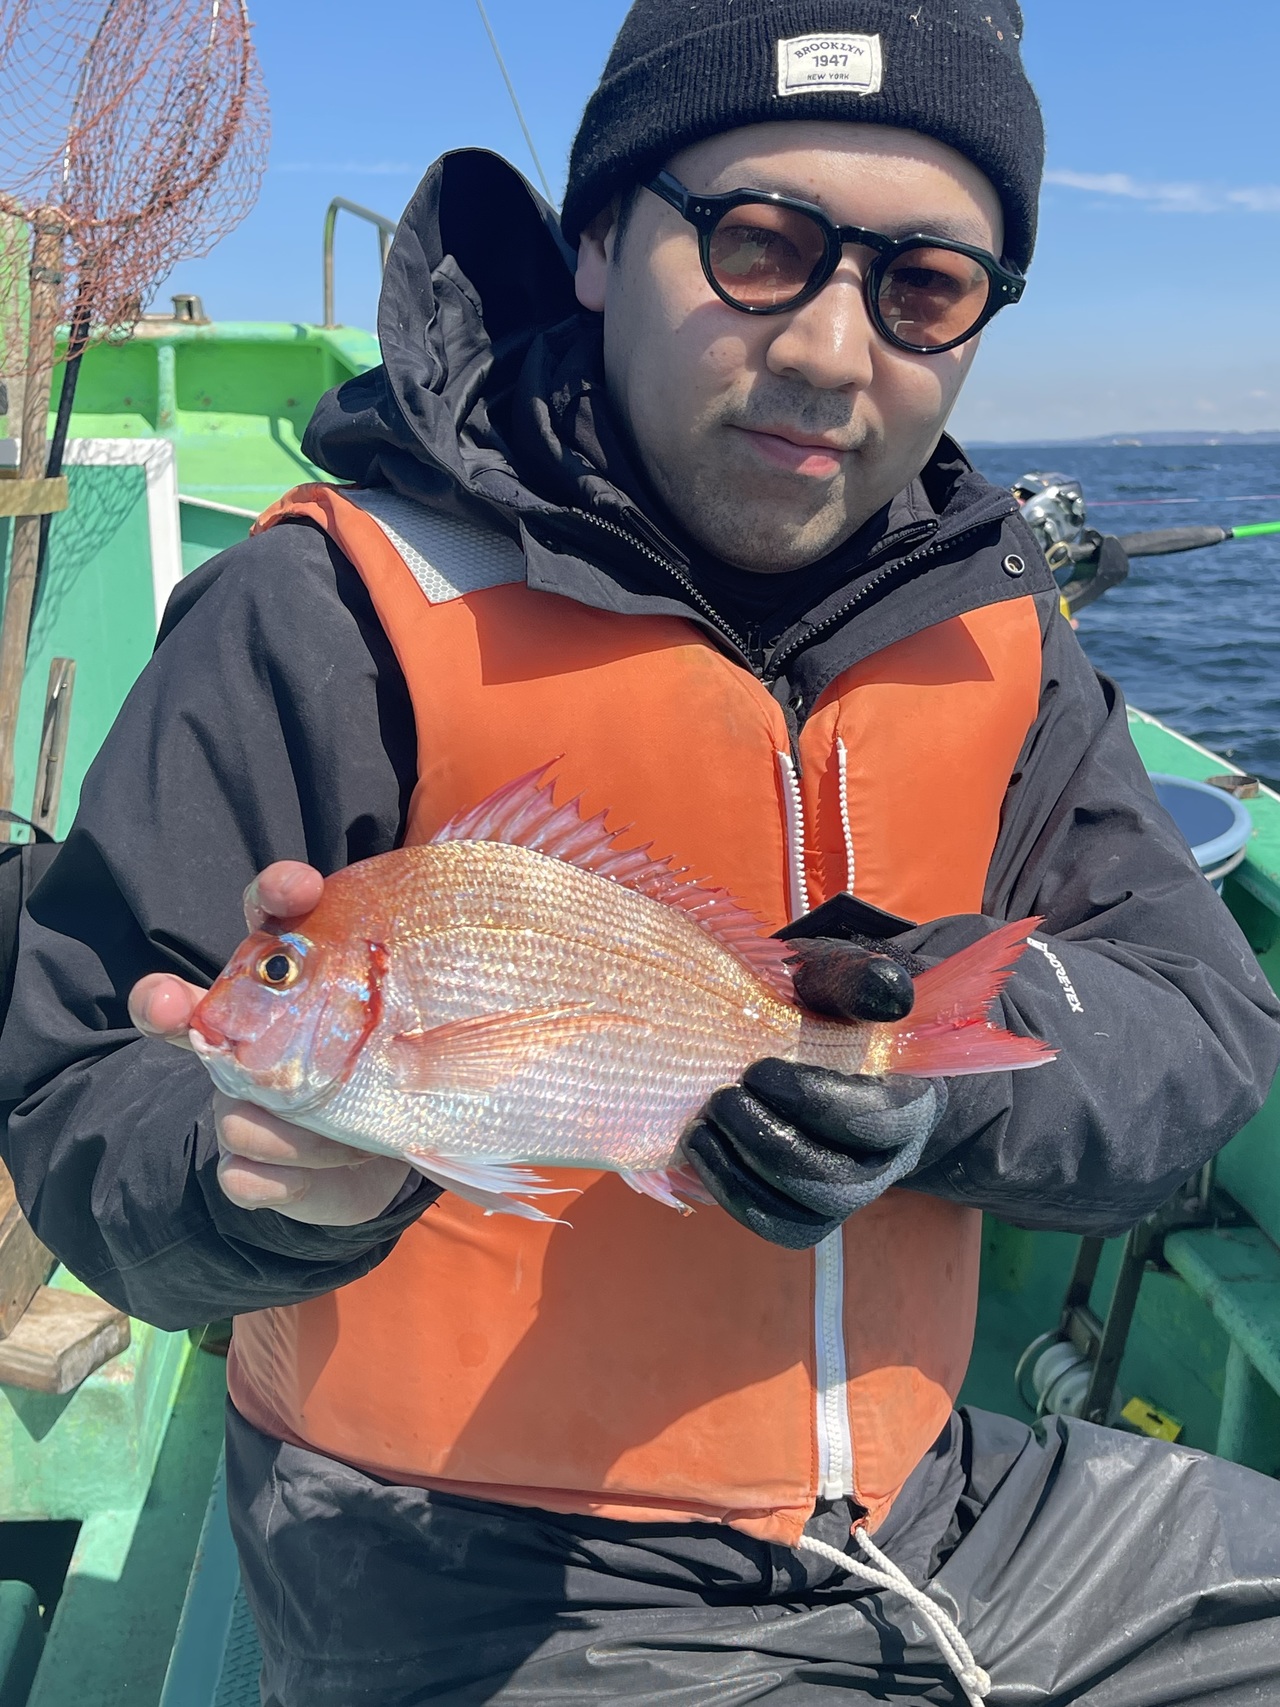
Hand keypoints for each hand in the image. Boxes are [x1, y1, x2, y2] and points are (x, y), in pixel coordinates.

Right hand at [128, 862, 411, 1225]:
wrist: (389, 1163)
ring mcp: (237, 1101)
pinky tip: (317, 1174)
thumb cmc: (401, 1071)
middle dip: (165, 1002)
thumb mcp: (419, 1033)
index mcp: (296, 982)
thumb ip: (413, 1006)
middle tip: (166, 1001)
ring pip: (238, 1114)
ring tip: (357, 1141)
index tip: (299, 886)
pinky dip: (289, 1178)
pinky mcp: (245, 1166)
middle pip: (189, 1010)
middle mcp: (249, 1036)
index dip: (274, 895)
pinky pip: (243, 1173)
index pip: (270, 919)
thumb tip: (439, 991)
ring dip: (302, 1134)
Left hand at [683, 939, 944, 1248]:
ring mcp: (846, 1194)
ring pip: (801, 1214)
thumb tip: (888, 996)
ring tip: (701, 1126)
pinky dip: (731, 1193)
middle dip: (769, 1143)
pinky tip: (700, 1150)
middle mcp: (884, 1163)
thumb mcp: (845, 979)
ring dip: (742, 1174)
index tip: (758, 1069)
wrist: (821, 1037)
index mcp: (909, 1105)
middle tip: (722, 1098)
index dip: (814, 1102)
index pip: (875, 1122)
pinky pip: (774, 1223)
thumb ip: (861, 980)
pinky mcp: (808, 1210)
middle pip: (834, 1183)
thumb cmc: (831, 1005)